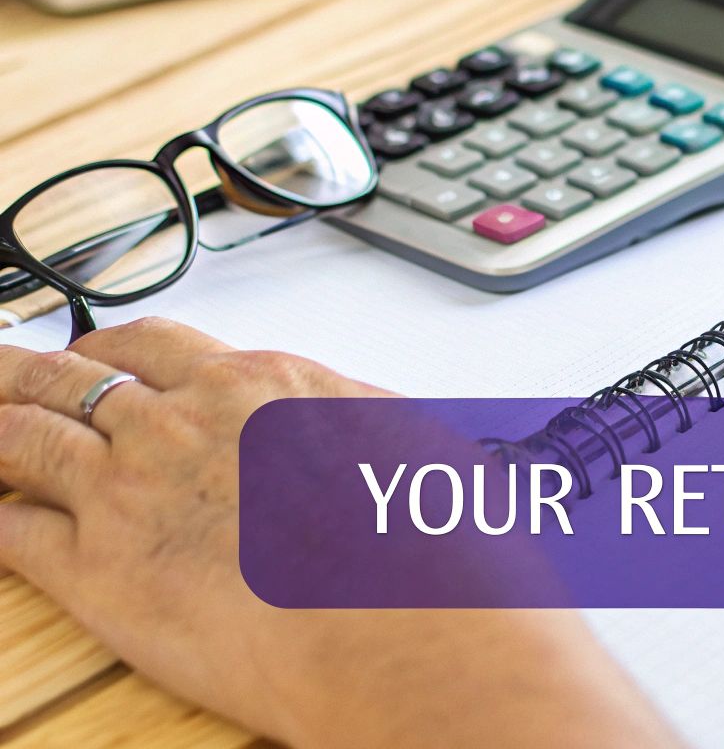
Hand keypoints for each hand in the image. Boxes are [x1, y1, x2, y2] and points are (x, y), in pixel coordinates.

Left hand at [0, 318, 675, 747]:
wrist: (410, 630)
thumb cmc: (430, 551)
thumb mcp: (416, 450)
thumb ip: (357, 426)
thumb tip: (357, 428)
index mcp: (265, 385)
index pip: (158, 344)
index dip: (113, 350)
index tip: (99, 359)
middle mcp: (187, 421)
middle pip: (74, 372)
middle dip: (27, 369)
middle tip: (4, 372)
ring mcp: (132, 489)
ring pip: (22, 432)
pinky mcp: (97, 569)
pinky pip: (9, 525)